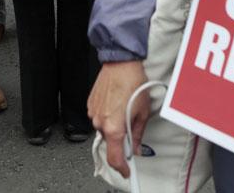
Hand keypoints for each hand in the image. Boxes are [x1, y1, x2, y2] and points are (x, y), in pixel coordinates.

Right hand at [88, 60, 149, 177]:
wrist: (120, 64)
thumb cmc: (133, 82)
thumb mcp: (142, 112)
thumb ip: (137, 134)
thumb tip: (136, 145)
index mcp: (114, 127)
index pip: (114, 157)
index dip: (122, 167)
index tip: (126, 170)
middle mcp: (100, 122)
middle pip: (110, 142)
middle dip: (121, 138)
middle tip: (132, 126)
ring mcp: (93, 113)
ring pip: (105, 129)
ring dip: (114, 125)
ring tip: (125, 108)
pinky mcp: (90, 105)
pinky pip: (99, 117)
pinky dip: (108, 115)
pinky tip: (117, 103)